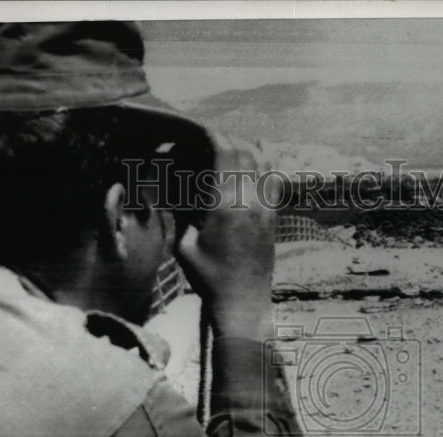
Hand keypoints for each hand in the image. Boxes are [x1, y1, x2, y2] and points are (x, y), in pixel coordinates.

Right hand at [174, 135, 275, 341]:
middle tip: (208, 138)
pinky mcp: (273, 216)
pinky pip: (273, 178)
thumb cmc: (209, 277)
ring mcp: (266, 208)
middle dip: (225, 138)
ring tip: (229, 144)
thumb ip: (179, 214)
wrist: (243, 302)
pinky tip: (259, 149)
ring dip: (245, 146)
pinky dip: (266, 159)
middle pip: (243, 150)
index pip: (224, 152)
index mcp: (225, 205)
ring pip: (262, 160)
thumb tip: (169, 188)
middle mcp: (250, 201)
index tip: (198, 129)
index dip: (211, 134)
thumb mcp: (184, 245)